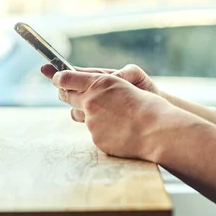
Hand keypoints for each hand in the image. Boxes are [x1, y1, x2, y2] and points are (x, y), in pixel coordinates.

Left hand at [47, 70, 193, 160]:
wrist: (158, 131)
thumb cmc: (149, 106)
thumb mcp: (125, 86)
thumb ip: (104, 86)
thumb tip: (88, 90)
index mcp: (100, 82)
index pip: (67, 78)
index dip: (58, 77)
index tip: (56, 78)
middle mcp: (91, 101)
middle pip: (67, 97)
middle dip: (68, 94)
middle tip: (70, 93)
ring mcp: (92, 122)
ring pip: (79, 116)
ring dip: (86, 113)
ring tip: (108, 114)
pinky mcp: (96, 138)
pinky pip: (93, 132)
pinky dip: (102, 130)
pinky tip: (118, 130)